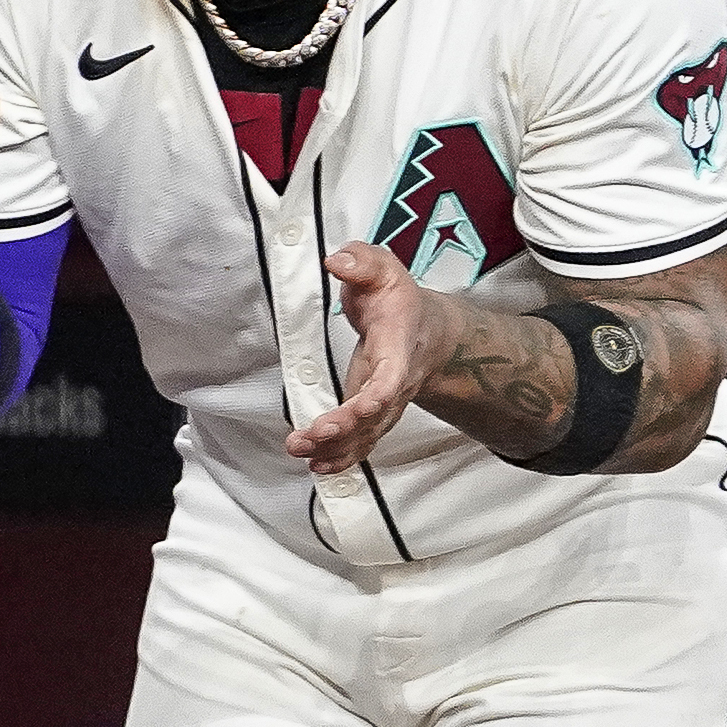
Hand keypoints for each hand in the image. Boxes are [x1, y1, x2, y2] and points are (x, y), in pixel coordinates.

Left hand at [285, 242, 457, 475]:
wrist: (427, 330)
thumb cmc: (399, 302)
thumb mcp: (383, 270)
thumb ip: (362, 261)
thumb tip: (336, 261)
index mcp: (398, 348)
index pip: (391, 379)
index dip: (376, 398)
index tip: (359, 410)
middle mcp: (395, 383)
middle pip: (375, 416)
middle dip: (345, 430)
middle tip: (311, 436)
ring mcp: (384, 404)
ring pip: (365, 435)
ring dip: (334, 448)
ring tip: (300, 450)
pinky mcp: (370, 414)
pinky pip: (360, 443)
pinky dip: (340, 457)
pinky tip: (317, 464)